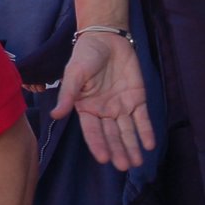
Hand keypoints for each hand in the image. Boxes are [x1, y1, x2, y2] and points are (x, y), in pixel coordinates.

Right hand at [52, 31, 153, 168]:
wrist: (107, 37)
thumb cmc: (86, 55)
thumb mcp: (74, 74)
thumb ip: (67, 95)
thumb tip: (55, 116)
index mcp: (87, 108)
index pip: (93, 131)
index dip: (98, 145)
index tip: (104, 159)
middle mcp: (104, 111)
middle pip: (112, 135)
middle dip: (118, 150)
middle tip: (124, 166)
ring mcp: (121, 106)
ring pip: (127, 131)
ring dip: (132, 146)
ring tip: (137, 163)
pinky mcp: (136, 98)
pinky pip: (142, 118)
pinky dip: (146, 131)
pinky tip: (149, 144)